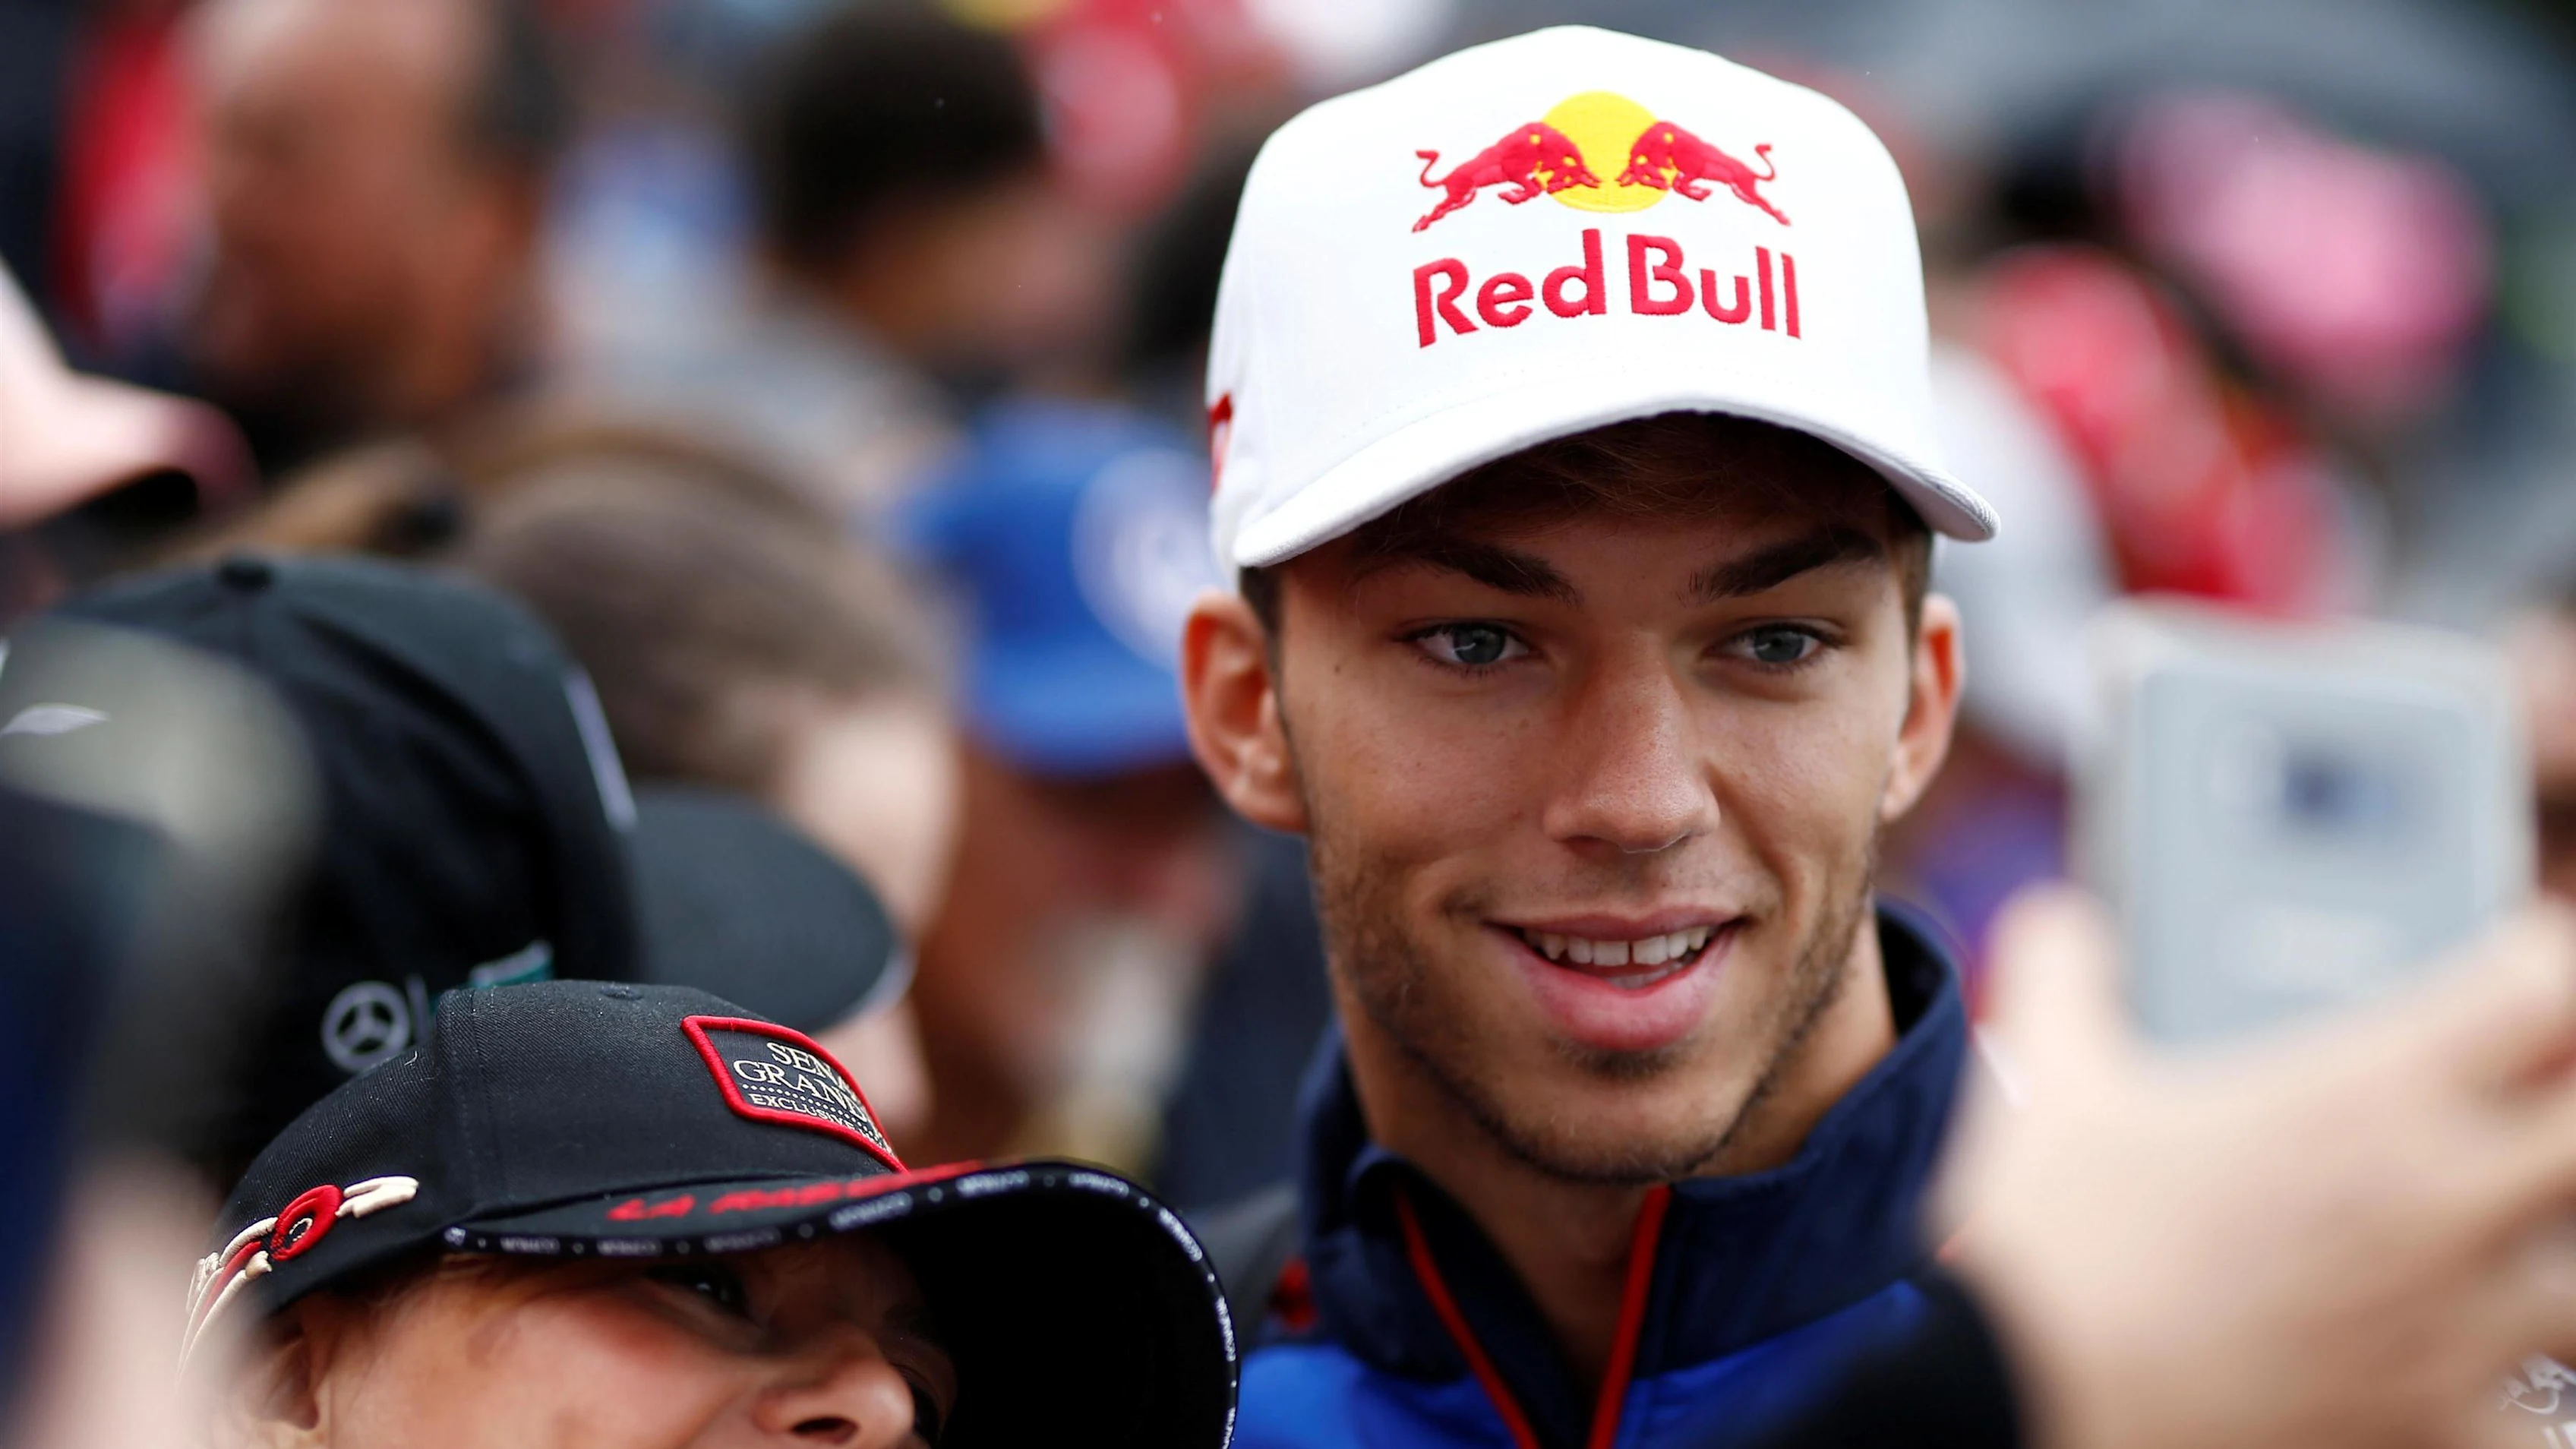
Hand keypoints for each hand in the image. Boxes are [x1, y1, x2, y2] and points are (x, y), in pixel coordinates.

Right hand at [1944, 889, 2575, 1448]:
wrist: (2025, 1395)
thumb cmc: (2052, 1247)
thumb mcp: (2051, 1080)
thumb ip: (2065, 972)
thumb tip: (2061, 922)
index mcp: (2361, 1095)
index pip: (2538, 985)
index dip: (2543, 965)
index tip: (2519, 979)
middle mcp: (2436, 1198)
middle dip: (2568, 1103)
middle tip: (2525, 1104)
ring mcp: (2451, 1323)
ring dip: (2556, 1258)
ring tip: (2503, 1249)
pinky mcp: (2432, 1424)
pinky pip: (2543, 1420)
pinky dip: (2524, 1401)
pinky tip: (2476, 1379)